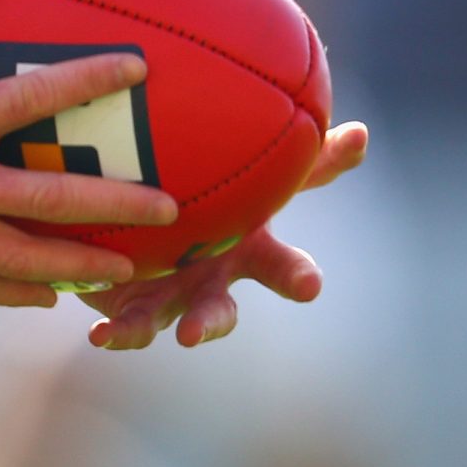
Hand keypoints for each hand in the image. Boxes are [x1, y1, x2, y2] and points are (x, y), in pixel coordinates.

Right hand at [0, 0, 181, 306]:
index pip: (36, 97)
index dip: (91, 78)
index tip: (138, 69)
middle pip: (52, 200)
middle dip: (118, 204)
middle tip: (169, 206)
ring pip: (26, 263)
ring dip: (82, 268)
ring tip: (128, 272)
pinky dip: (19, 294)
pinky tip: (49, 297)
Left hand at [83, 119, 369, 349]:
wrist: (162, 223)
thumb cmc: (225, 194)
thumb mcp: (264, 174)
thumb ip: (311, 161)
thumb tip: (365, 132)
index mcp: (248, 253)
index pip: (280, 268)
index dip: (296, 278)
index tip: (310, 286)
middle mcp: (212, 284)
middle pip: (217, 311)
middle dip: (210, 322)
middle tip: (196, 332)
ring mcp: (172, 300)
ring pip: (164, 321)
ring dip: (149, 329)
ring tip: (154, 335)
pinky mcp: (133, 306)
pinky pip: (124, 322)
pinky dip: (116, 331)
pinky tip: (100, 334)